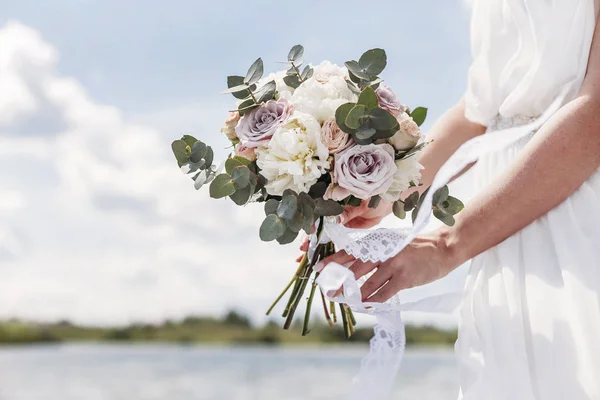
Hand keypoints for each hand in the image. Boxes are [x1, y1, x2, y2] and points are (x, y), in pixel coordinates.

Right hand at [296, 198, 391, 260]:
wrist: (386, 203)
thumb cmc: (375, 196)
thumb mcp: (362, 202)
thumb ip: (349, 211)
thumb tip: (337, 219)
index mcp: (335, 199)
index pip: (318, 210)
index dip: (312, 220)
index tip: (308, 230)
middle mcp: (332, 209)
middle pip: (316, 223)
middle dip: (308, 236)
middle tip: (303, 248)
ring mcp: (337, 220)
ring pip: (321, 232)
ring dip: (313, 243)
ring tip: (305, 253)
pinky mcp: (343, 228)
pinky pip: (332, 238)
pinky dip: (324, 246)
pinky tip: (317, 254)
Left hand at [314, 228, 461, 301]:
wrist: (443, 247)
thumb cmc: (415, 247)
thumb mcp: (391, 243)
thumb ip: (375, 253)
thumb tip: (354, 267)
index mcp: (377, 242)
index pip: (349, 251)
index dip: (333, 261)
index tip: (318, 270)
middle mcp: (382, 251)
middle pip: (354, 269)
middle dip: (339, 282)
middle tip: (328, 292)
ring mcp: (393, 264)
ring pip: (367, 283)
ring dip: (354, 295)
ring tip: (345, 302)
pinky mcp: (405, 277)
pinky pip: (384, 293)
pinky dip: (373, 301)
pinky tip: (365, 306)